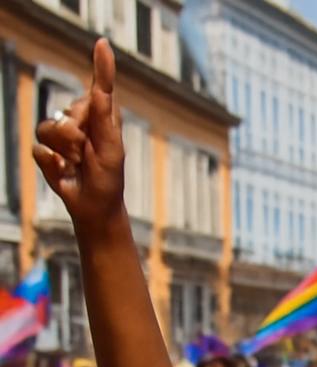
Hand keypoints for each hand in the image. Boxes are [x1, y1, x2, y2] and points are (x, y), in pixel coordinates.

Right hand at [34, 39, 124, 230]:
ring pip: (49, 127)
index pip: (100, 88)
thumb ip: (103, 118)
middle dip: (78, 134)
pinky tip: (63, 170)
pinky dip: (51, 162)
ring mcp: (61, 136)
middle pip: (69, 111)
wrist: (95, 207)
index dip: (101, 67)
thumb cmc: (108, 179)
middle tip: (89, 154)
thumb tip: (102, 90)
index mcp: (101, 118)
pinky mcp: (46, 150)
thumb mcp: (111, 149)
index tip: (102, 44)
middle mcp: (80, 121)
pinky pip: (39, 147)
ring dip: (64, 149)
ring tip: (77, 163)